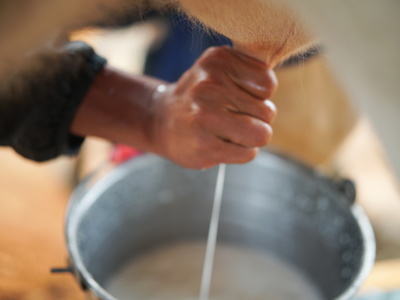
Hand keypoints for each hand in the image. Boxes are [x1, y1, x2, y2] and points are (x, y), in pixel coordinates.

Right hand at [150, 46, 276, 168]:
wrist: (161, 120)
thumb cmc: (200, 97)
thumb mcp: (219, 69)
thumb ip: (249, 70)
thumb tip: (272, 85)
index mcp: (218, 61)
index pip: (268, 84)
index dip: (260, 96)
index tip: (240, 96)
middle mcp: (210, 85)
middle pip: (268, 112)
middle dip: (257, 119)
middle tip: (233, 117)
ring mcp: (205, 117)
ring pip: (261, 135)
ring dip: (251, 138)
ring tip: (230, 131)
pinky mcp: (205, 145)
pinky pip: (248, 153)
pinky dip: (241, 152)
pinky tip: (221, 143)